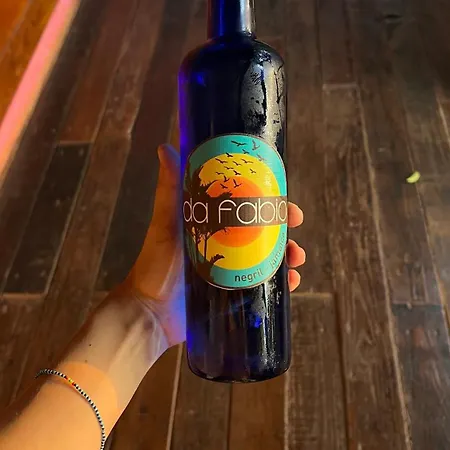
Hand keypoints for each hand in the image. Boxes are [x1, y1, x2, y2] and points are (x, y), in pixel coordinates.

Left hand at [122, 144, 305, 345]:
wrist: (150, 312)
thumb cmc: (155, 264)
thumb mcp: (165, 223)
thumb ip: (168, 189)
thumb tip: (166, 146)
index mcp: (214, 225)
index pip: (247, 208)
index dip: (269, 200)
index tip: (285, 196)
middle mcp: (227, 245)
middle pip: (264, 232)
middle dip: (285, 227)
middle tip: (296, 224)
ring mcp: (234, 271)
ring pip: (269, 258)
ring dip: (288, 255)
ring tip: (296, 259)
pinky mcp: (236, 295)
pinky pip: (265, 286)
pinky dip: (282, 284)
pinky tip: (292, 283)